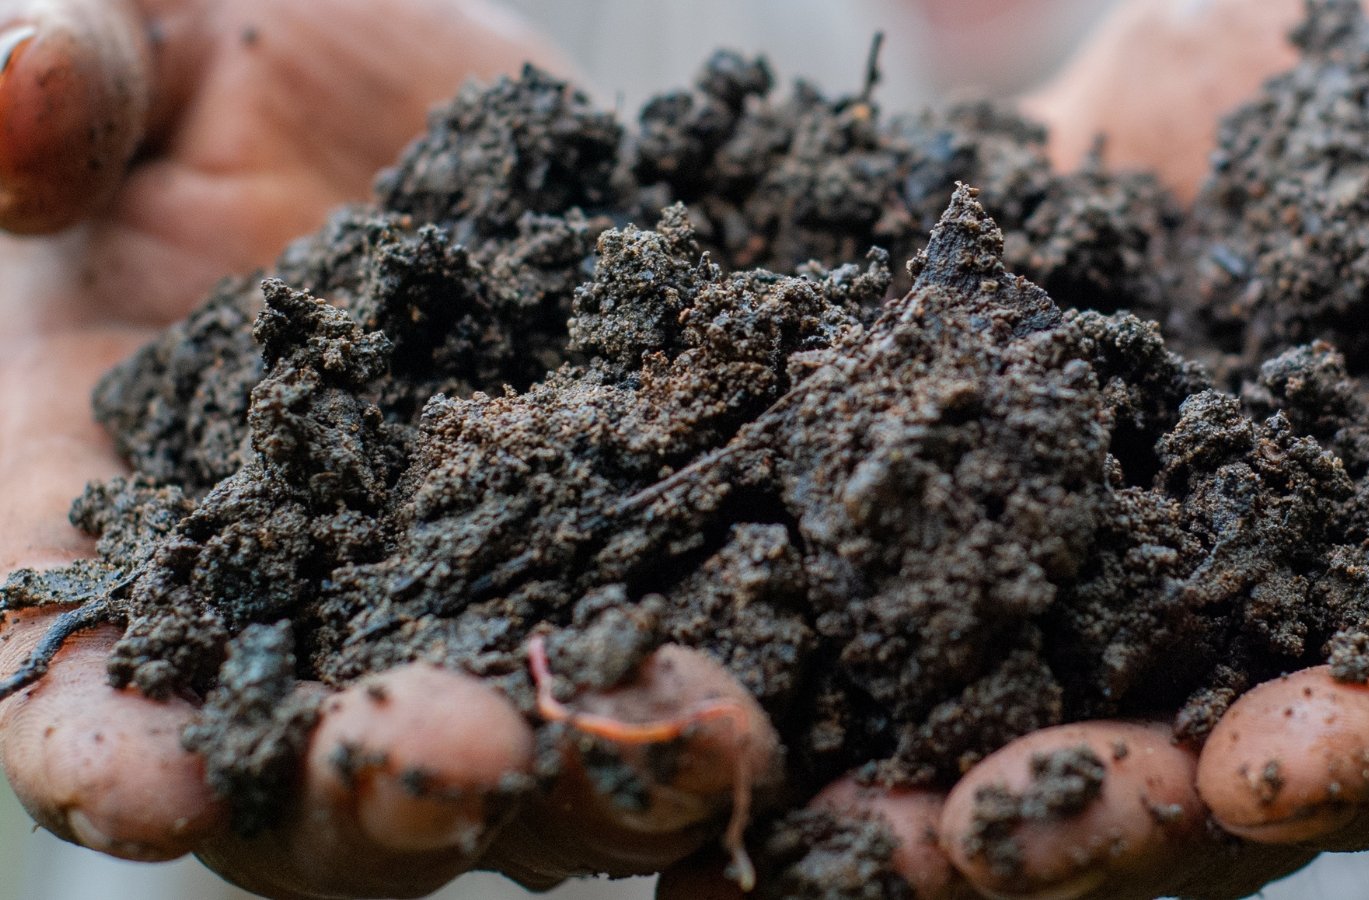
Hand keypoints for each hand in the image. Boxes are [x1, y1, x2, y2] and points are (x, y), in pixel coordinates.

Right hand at [0, 2, 765, 897]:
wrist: (456, 104)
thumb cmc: (260, 73)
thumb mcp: (158, 44)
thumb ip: (69, 75)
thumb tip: (17, 90)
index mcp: (133, 521)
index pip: (84, 679)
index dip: (107, 744)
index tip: (154, 784)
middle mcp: (314, 613)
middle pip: (326, 773)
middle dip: (391, 788)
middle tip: (466, 764)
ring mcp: (483, 606)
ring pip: (528, 752)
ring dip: (599, 773)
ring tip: (693, 745)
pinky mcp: (626, 561)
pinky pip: (676, 650)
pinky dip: (726, 680)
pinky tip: (791, 681)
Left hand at [655, 3, 1368, 897]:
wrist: (1215, 67)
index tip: (1254, 774)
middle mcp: (1293, 607)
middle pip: (1232, 775)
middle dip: (1113, 818)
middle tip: (985, 843)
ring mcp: (1143, 593)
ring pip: (1072, 746)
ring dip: (960, 814)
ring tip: (845, 841)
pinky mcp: (1014, 545)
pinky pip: (945, 650)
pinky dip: (865, 715)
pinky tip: (775, 755)